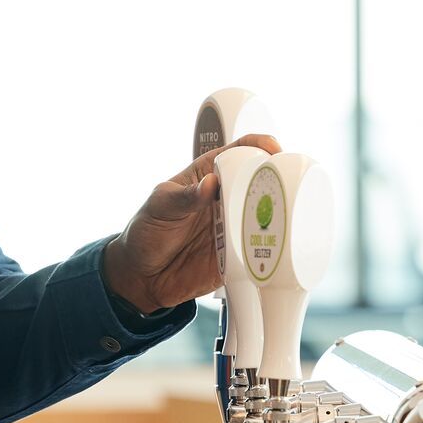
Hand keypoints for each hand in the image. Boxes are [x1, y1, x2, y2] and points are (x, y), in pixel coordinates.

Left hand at [100, 133, 280, 314]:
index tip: (272, 149)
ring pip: (265, 216)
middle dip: (276, 181)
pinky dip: (271, 247)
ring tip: (278, 218)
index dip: (257, 145)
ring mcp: (233, 226)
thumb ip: (184, 196)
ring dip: (277, 215)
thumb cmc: (147, 232)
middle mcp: (225, 200)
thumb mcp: (160, 207)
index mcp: (207, 177)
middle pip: (259, 183)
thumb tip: (210, 183)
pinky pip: (260, 249)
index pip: (237, 153)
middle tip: (279, 187)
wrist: (143, 276)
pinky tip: (273, 246)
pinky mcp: (238, 255)